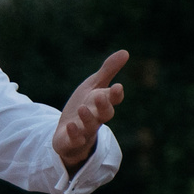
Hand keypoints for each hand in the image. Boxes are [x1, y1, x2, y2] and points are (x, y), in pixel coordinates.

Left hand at [54, 50, 127, 172]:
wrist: (68, 134)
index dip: (115, 94)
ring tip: (82, 109)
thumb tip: (125, 52)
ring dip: (87, 118)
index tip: (118, 86)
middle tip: (101, 96)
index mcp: (103, 103)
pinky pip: (74, 139)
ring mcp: (85, 131)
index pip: (113, 99)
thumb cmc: (84, 106)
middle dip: (104, 106)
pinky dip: (74, 134)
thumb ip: (108, 71)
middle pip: (105, 114)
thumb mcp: (93, 86)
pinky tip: (70, 126)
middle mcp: (96, 118)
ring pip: (90, 126)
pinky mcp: (72, 141)